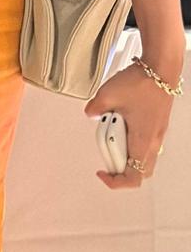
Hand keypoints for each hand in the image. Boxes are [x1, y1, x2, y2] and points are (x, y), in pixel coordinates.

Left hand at [85, 63, 175, 188]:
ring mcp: (157, 135)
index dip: (116, 182)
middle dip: (118, 167)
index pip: (134, 177)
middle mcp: (152, 143)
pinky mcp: (156, 125)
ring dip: (124, 152)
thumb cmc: (140, 83)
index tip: (101, 172)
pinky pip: (144, 144)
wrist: (161, 69)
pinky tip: (120, 121)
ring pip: (142, 158)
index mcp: (142, 142)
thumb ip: (96, 108)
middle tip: (104, 149)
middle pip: (138, 171)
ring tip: (111, 130)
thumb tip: (90, 114)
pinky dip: (130, 140)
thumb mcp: (108, 94)